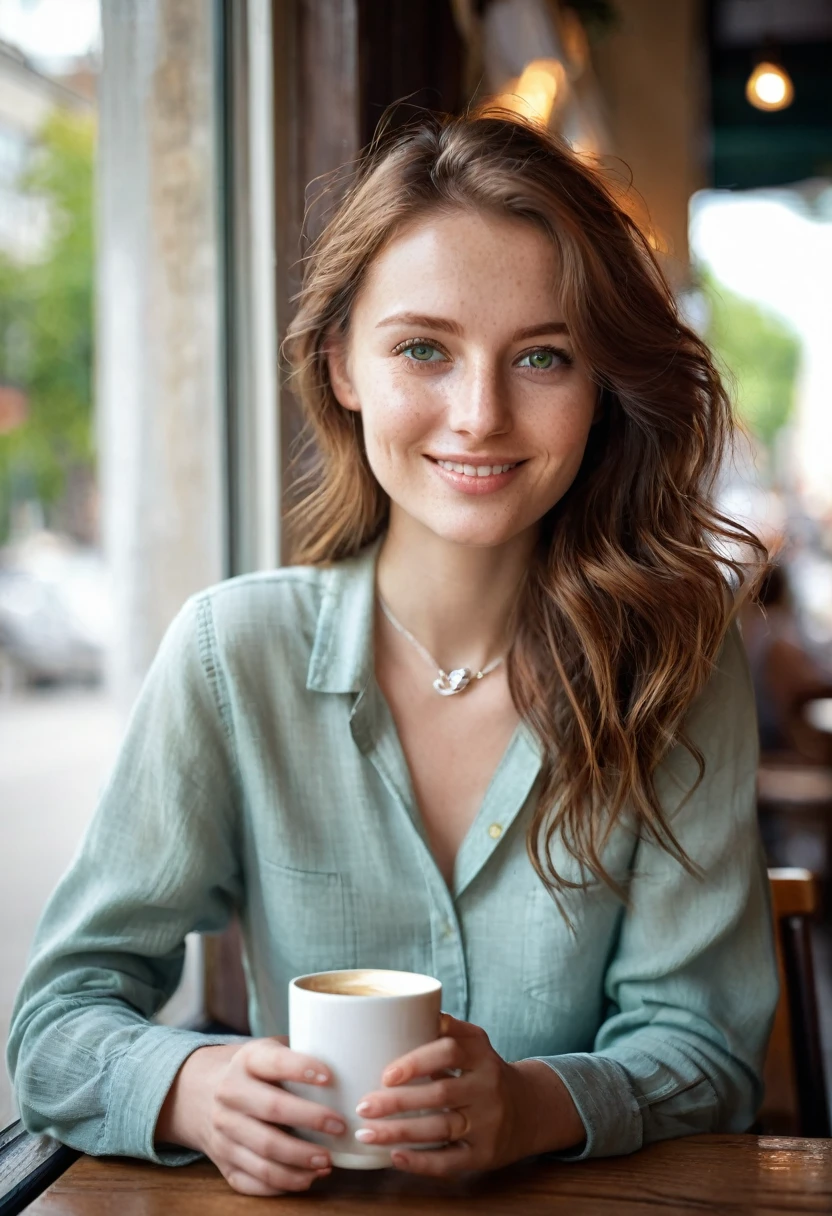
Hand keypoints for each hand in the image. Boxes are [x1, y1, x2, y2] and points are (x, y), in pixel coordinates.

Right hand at [155, 1038, 346, 1195]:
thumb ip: (302, 1052)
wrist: (201, 1093)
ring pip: (262, 1152)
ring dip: (299, 1160)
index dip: (302, 1068)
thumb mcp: (269, 1050)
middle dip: (310, 1120)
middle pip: (271, 1110)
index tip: (330, 1076)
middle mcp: (229, 1094)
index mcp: (246, 1060)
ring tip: (328, 1161)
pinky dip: (282, 1184)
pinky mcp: (222, 1162)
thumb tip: (355, 1059)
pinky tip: (307, 1178)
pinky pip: (251, 1180)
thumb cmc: (255, 1071)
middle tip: (340, 1126)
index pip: (274, 1062)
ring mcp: (223, 1132)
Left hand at [353, 1013, 584, 1174]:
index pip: (450, 1051)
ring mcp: (489, 1123)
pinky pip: (451, 1161)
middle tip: (362, 1105)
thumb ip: (445, 1029)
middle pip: (441, 1093)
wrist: (530, 1109)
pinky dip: (421, 1162)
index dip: (417, 1062)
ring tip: (365, 1133)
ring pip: (441, 1128)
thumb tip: (399, 1011)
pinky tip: (394, 1158)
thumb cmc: (483, 1071)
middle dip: (397, 1102)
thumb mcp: (474, 1043)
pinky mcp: (485, 1154)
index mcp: (481, 1053)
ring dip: (399, 1133)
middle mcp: (487, 1087)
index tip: (386, 1074)